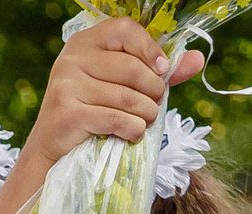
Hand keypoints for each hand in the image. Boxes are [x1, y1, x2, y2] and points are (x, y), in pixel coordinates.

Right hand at [22, 18, 203, 170]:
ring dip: (146, 113)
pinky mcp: (67, 114)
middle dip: (153, 90)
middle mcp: (72, 59)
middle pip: (130, 68)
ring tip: (145, 120)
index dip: (149, 48)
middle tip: (154, 104)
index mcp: (85, 42)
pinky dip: (132, 129)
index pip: (124, 29)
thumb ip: (156, 71)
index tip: (162, 69)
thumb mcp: (121, 84)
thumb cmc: (92, 110)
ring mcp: (66, 85)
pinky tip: (132, 133)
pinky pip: (115, 118)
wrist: (53, 147)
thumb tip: (198, 59)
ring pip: (126, 97)